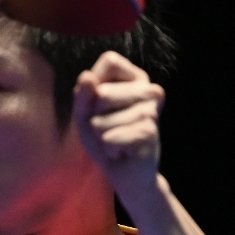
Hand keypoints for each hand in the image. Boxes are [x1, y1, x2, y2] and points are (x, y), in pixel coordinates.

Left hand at [72, 51, 165, 204]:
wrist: (126, 173)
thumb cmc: (105, 137)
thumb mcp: (85, 114)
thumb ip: (82, 95)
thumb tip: (87, 76)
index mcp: (136, 78)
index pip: (110, 60)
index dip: (95, 84)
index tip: (100, 103)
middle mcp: (150, 90)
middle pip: (102, 92)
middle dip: (94, 116)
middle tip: (108, 128)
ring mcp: (151, 111)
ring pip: (101, 120)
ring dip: (100, 136)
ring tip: (115, 140)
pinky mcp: (149, 132)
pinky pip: (109, 138)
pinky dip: (107, 149)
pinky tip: (121, 151)